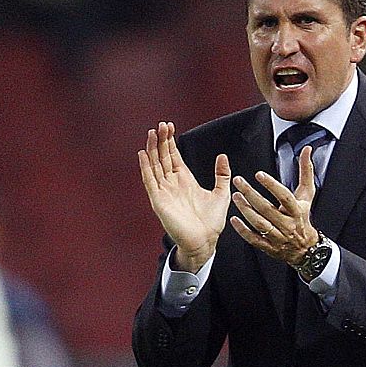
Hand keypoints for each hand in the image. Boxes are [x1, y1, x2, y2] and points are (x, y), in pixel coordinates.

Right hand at [138, 122, 229, 270]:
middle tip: (160, 124)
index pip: (173, 156)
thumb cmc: (211, 222)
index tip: (169, 126)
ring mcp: (164, 192)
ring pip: (155, 166)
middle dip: (161, 141)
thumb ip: (221, 175)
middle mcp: (172, 184)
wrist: (205, 242)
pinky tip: (143, 154)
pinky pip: (150, 181)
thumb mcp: (221, 194)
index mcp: (185, 180)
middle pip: (163, 157)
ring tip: (152, 133)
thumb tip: (222, 156)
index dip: (170, 141)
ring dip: (152, 150)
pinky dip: (146, 168)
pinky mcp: (159, 201)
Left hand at [229, 146, 318, 265]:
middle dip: (251, 194)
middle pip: (267, 209)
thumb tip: (307, 151)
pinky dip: (243, 230)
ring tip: (236, 197)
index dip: (272, 185)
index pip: (284, 196)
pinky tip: (234, 220)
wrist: (305, 248)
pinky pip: (254, 239)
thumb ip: (306, 171)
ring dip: (246, 210)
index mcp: (296, 210)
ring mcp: (278, 237)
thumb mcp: (307, 194)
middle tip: (239, 182)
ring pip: (260, 223)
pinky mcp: (269, 247)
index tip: (259, 175)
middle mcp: (287, 224)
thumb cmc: (303, 217)